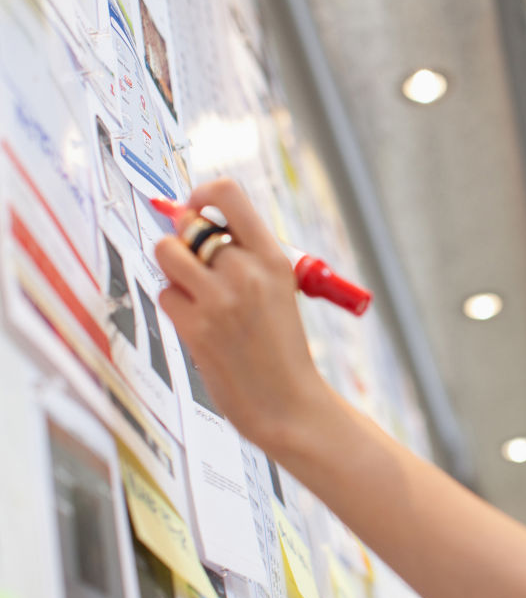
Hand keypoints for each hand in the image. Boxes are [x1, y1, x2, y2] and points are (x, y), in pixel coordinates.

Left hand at [155, 178, 331, 449]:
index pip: (227, 194)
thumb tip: (191, 223)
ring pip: (167, 252)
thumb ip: (246, 257)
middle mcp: (247, 271)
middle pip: (188, 225)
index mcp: (274, 258)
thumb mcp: (279, 291)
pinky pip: (166, 294)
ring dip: (174, 270)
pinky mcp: (196, 326)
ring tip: (196, 294)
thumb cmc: (281, 350)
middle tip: (197, 267)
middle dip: (184, 242)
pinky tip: (201, 327)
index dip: (201, 194)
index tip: (196, 209)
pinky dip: (177, 308)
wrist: (288, 403)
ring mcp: (220, 298)